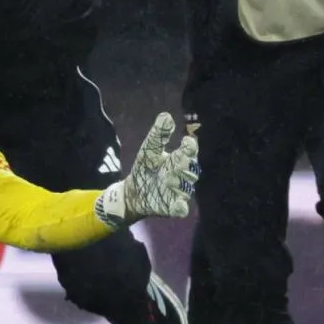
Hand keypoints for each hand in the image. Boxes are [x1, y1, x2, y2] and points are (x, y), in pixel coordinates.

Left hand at [97, 112, 199, 226]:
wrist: (133, 190)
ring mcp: (179, 192)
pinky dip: (181, 207)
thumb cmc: (145, 167)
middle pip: (189, 169)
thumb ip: (158, 135)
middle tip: (176, 161)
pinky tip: (180, 206)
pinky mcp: (172, 207)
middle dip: (183, 165)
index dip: (190, 147)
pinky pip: (181, 208)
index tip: (187, 141)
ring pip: (186, 187)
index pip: (189, 152)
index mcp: (179, 159)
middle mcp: (183, 175)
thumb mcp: (149, 149)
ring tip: (168, 180)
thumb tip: (166, 116)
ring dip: (179, 183)